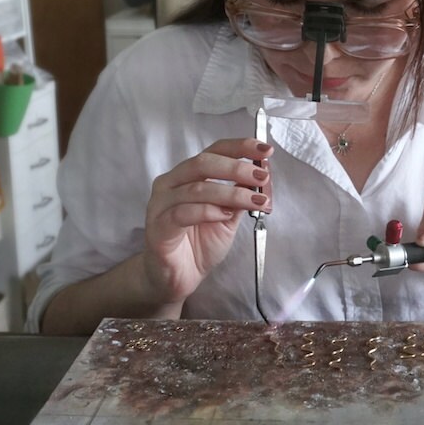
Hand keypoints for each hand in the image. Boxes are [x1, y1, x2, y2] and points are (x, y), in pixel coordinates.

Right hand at [142, 138, 271, 305]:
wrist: (178, 277)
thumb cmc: (199, 244)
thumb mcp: (228, 217)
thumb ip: (239, 196)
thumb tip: (260, 176)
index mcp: (187, 176)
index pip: (214, 151)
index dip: (240, 147)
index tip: (265, 151)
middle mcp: (171, 184)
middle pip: (203, 163)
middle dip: (237, 168)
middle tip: (261, 177)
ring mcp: (161, 204)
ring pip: (197, 189)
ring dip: (231, 193)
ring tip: (254, 201)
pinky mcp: (158, 227)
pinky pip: (183, 213)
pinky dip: (209, 211)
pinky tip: (225, 215)